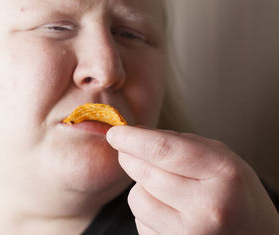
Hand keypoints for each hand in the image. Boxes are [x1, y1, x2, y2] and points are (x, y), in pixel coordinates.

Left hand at [106, 126, 278, 234]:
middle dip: (129, 157)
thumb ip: (181, 143)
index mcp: (222, 174)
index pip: (163, 150)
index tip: (115, 133)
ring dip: (141, 187)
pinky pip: (141, 221)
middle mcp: (207, 208)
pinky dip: (147, 210)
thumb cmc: (238, 195)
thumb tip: (136, 135)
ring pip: (137, 198)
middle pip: (145, 173)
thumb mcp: (221, 159)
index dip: (132, 139)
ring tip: (163, 188)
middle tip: (128, 151)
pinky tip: (168, 210)